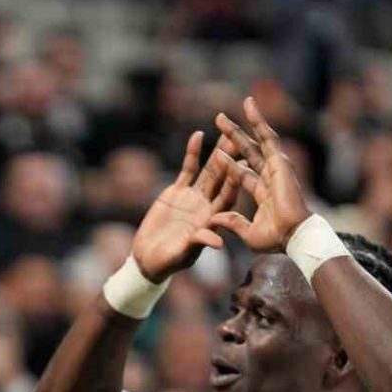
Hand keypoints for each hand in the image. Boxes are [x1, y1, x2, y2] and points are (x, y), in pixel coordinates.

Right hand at [132, 130, 239, 282]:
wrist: (149, 258)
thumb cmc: (168, 261)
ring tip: (225, 130)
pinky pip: (188, 169)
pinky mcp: (178, 191)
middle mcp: (207, 205)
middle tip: (241, 137)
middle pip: (223, 178)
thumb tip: (218, 242)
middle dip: (231, 158)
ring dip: (217, 151)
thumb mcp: (183, 253)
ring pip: (209, 169)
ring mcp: (194, 197)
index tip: (243, 163)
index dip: (234, 181)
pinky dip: (192, 153)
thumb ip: (200, 243)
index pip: (227, 196)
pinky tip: (198, 135)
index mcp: (213, 219)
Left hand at [210, 96, 315, 252]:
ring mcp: (274, 167)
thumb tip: (213, 221)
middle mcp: (268, 176)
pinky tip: (248, 105)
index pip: (242, 173)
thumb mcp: (247, 232)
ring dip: (240, 124)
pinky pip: (266, 136)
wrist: (291, 235)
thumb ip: (232, 223)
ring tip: (224, 113)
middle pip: (247, 151)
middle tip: (218, 121)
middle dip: (232, 136)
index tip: (218, 152)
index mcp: (262, 192)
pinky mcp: (279, 160)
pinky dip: (258, 120)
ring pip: (255, 139)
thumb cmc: (274, 239)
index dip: (229, 163)